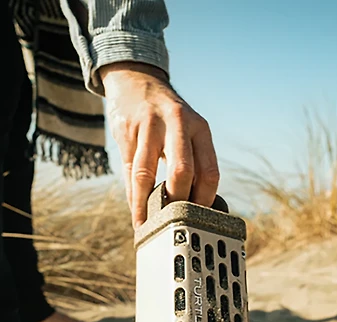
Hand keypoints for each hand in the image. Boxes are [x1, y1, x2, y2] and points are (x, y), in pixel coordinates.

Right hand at [100, 62, 219, 228]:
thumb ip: (194, 160)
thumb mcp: (188, 130)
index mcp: (199, 128)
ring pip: (147, 173)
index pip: (210, 171)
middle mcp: (177, 124)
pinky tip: (136, 212)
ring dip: (146, 205)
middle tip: (175, 223)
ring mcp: (148, 126)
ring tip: (148, 226)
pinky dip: (133, 196)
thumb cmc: (167, 118)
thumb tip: (197, 207)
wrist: (137, 81)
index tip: (199, 219)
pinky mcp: (126, 132)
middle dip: (178, 203)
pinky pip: (128, 171)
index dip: (205, 200)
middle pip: (182, 172)